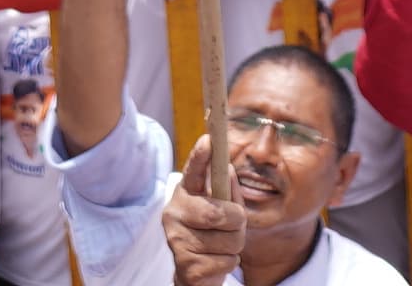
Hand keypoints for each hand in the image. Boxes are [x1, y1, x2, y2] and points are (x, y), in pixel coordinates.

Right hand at [159, 132, 249, 285]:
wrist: (195, 275)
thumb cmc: (213, 235)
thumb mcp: (223, 210)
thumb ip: (228, 192)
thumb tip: (229, 169)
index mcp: (186, 193)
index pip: (193, 171)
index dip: (201, 156)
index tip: (209, 140)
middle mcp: (174, 213)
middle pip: (217, 214)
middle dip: (237, 222)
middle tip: (234, 225)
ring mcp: (176, 240)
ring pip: (228, 241)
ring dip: (234, 246)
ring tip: (221, 247)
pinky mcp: (185, 266)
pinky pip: (225, 262)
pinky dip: (228, 263)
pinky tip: (215, 262)